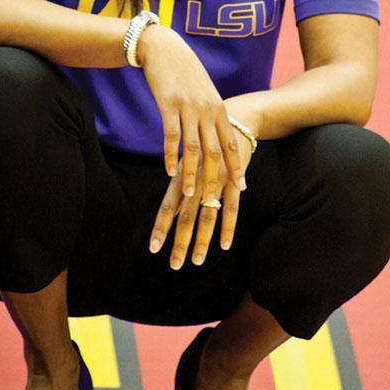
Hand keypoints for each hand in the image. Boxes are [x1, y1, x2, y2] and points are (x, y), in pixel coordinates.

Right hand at [137, 25, 245, 203]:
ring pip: (193, 148)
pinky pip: (171, 136)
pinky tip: (169, 172)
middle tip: (215, 202)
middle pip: (214, 151)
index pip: (231, 143)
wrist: (164, 48)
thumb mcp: (205, 93)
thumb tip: (217, 137)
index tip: (241, 187)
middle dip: (216, 179)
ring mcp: (188, 108)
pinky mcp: (168, 105)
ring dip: (193, 174)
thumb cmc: (185, 72)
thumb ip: (212, 114)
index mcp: (219, 108)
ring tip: (192, 195)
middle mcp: (207, 110)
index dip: (236, 167)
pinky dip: (170, 156)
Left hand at [149, 127, 254, 269]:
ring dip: (202, 240)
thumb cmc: (207, 152)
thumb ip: (181, 192)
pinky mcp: (234, 182)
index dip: (161, 228)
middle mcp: (196, 181)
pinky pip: (232, 208)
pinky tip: (225, 245)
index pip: (167, 208)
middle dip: (180, 242)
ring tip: (197, 261)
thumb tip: (169, 216)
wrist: (235, 125)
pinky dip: (228, 227)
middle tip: (175, 265)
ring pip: (208, 215)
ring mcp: (216, 182)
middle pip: (186, 216)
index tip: (154, 248)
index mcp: (182, 179)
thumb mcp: (190, 168)